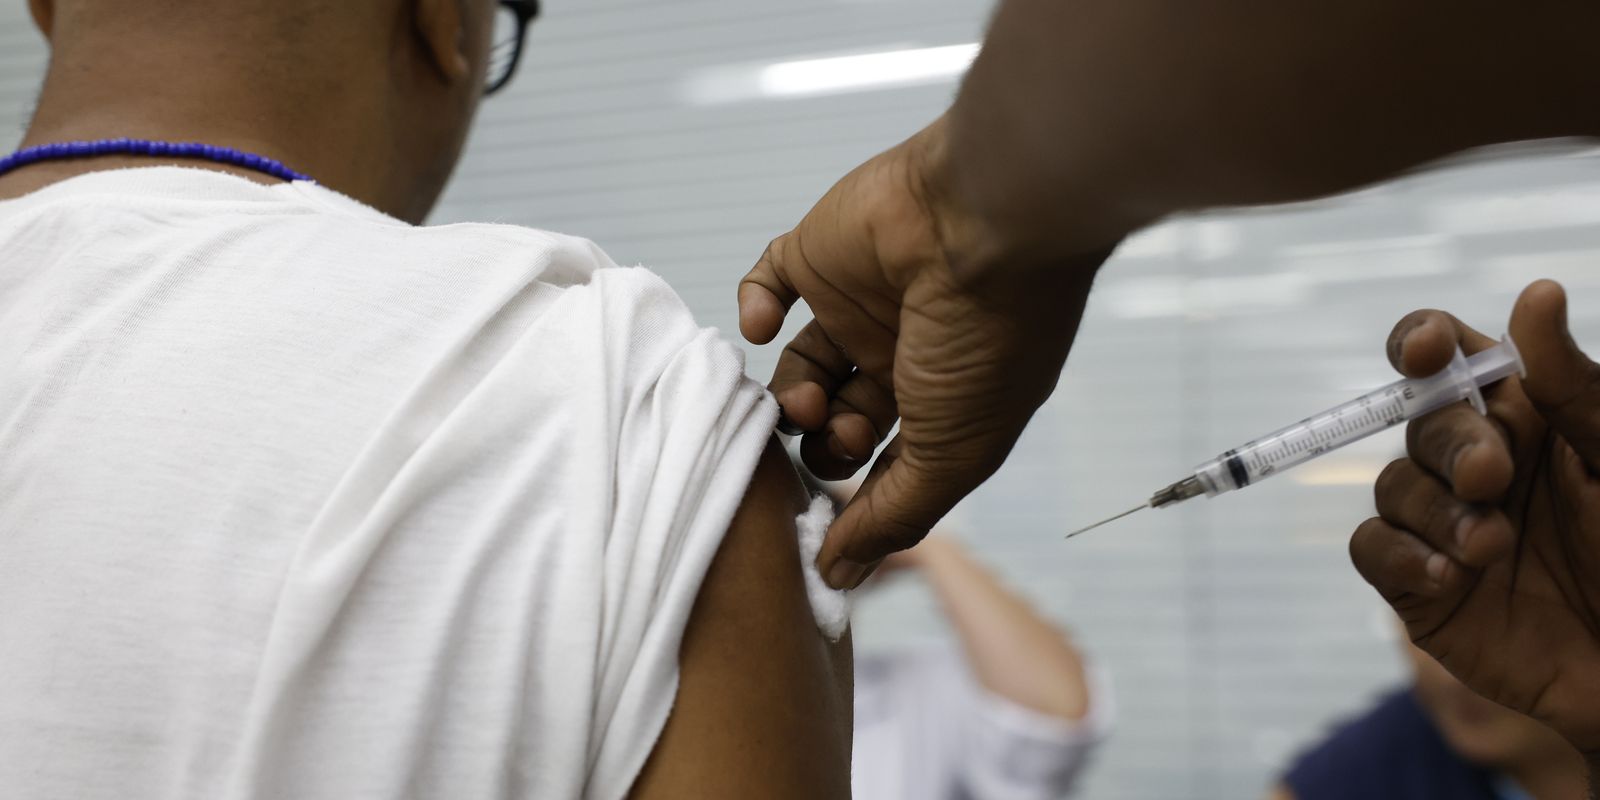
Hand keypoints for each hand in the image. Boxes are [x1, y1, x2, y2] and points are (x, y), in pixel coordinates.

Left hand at [739, 116, 1109, 588]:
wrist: (984, 220)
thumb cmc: (988, 340)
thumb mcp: (952, 452)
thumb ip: (893, 517)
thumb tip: (840, 577)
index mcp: (944, 399)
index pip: (885, 461)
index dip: (853, 490)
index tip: (829, 518)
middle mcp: (902, 354)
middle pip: (834, 421)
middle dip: (823, 443)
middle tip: (832, 437)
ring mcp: (858, 301)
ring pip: (797, 367)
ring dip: (790, 395)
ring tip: (804, 401)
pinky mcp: (820, 251)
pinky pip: (767, 286)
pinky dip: (754, 310)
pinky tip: (765, 328)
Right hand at [1350, 280, 1599, 756]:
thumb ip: (1572, 385)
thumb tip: (1536, 292)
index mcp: (1524, 415)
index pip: (1447, 356)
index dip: (1420, 341)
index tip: (1423, 351)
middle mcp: (1476, 461)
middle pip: (1419, 421)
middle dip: (1449, 444)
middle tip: (1492, 477)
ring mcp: (1443, 523)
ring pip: (1393, 486)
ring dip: (1438, 513)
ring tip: (1493, 550)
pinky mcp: (1419, 587)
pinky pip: (1373, 550)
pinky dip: (1402, 557)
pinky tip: (1451, 578)